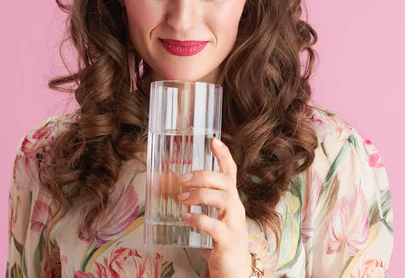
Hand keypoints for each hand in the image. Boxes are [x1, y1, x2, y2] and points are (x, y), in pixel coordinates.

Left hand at [178, 137, 252, 277]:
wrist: (234, 272)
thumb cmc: (219, 241)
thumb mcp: (210, 217)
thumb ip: (196, 204)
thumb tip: (168, 188)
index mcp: (231, 199)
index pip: (231, 172)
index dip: (223, 155)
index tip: (213, 140)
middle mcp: (236, 207)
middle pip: (225, 181)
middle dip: (203, 176)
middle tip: (182, 180)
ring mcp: (234, 223)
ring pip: (223, 199)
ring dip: (199, 195)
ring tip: (181, 199)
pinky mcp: (228, 240)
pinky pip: (215, 226)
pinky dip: (198, 219)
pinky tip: (185, 218)